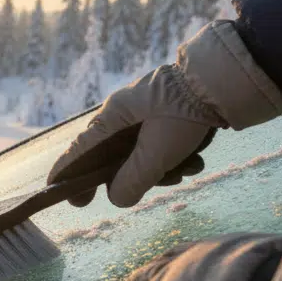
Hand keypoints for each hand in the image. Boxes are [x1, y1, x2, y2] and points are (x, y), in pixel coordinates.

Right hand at [48, 20, 281, 207]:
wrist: (225, 82)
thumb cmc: (184, 115)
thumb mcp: (157, 153)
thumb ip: (133, 180)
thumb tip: (116, 198)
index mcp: (113, 117)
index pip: (80, 150)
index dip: (67, 172)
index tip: (56, 190)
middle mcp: (124, 113)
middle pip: (114, 156)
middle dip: (131, 177)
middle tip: (134, 194)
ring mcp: (147, 113)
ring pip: (142, 152)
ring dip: (162, 169)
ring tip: (185, 170)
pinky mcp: (169, 114)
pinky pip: (162, 144)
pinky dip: (176, 157)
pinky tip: (195, 160)